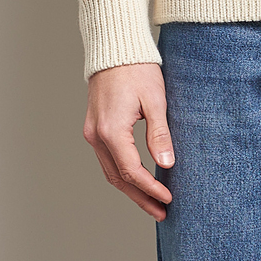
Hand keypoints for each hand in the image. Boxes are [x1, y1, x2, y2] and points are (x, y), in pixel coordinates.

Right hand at [83, 62, 174, 220]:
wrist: (116, 48)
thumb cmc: (137, 69)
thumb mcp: (155, 100)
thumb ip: (159, 134)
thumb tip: (167, 163)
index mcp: (111, 130)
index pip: (132, 171)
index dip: (150, 188)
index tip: (168, 198)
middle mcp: (96, 135)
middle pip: (118, 178)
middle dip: (140, 197)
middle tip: (161, 212)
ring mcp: (92, 132)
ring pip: (110, 171)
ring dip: (130, 189)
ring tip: (152, 202)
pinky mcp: (94, 127)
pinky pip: (107, 159)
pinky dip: (122, 173)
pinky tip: (137, 179)